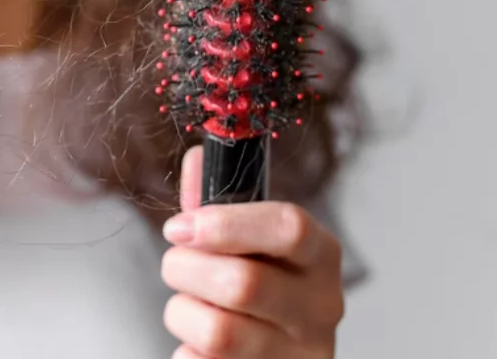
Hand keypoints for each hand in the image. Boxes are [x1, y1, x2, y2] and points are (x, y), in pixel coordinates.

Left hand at [160, 145, 344, 358]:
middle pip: (243, 283)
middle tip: (175, 265)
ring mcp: (299, 356)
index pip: (289, 228)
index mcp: (320, 257)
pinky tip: (199, 345)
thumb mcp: (249, 242)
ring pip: (218, 331)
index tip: (180, 226)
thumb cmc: (259, 291)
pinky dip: (185, 352)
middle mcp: (321, 309)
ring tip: (189, 306)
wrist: (276, 358)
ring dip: (182, 313)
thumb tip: (196, 156)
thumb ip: (218, 203)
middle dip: (186, 269)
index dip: (226, 224)